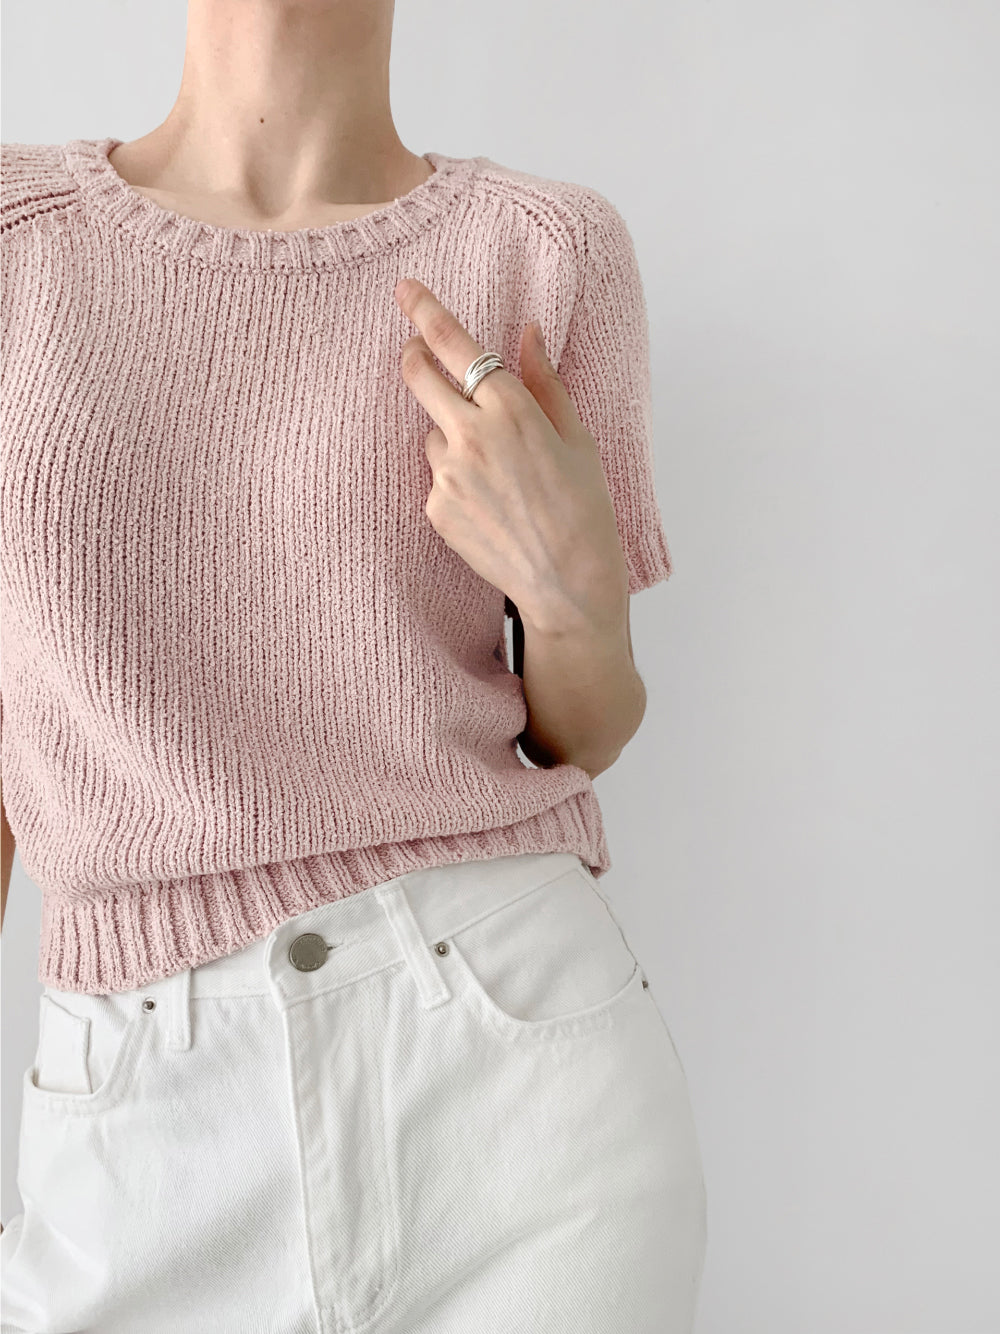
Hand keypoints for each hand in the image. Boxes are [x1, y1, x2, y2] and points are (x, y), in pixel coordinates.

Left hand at [393, 277, 629, 633]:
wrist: (567, 586)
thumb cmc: (585, 510)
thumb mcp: (577, 439)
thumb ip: (544, 381)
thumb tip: (527, 332)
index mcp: (511, 410)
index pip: (457, 346)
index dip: (426, 312)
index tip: (405, 288)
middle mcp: (471, 436)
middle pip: (419, 376)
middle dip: (415, 357)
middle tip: (419, 354)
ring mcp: (447, 475)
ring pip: (432, 433)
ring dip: (451, 435)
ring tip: (497, 472)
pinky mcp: (435, 510)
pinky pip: (436, 477)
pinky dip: (456, 480)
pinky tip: (491, 504)